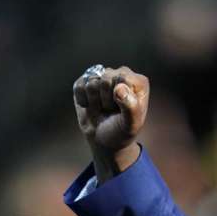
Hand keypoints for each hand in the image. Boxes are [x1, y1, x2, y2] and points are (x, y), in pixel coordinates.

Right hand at [72, 64, 148, 181]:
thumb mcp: (131, 125)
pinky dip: (82, 100)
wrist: (104, 140)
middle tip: (110, 110)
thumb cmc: (121, 131)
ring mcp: (103, 76)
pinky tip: (91, 106)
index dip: (118, 97)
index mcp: (138, 82)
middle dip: (105, 100)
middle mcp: (121, 75)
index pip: (123, 78)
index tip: (122, 110)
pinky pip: (79, 86)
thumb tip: (119, 88)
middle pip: (105, 79)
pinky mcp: (87, 81)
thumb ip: (131, 107)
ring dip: (94, 101)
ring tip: (102, 108)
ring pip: (91, 82)